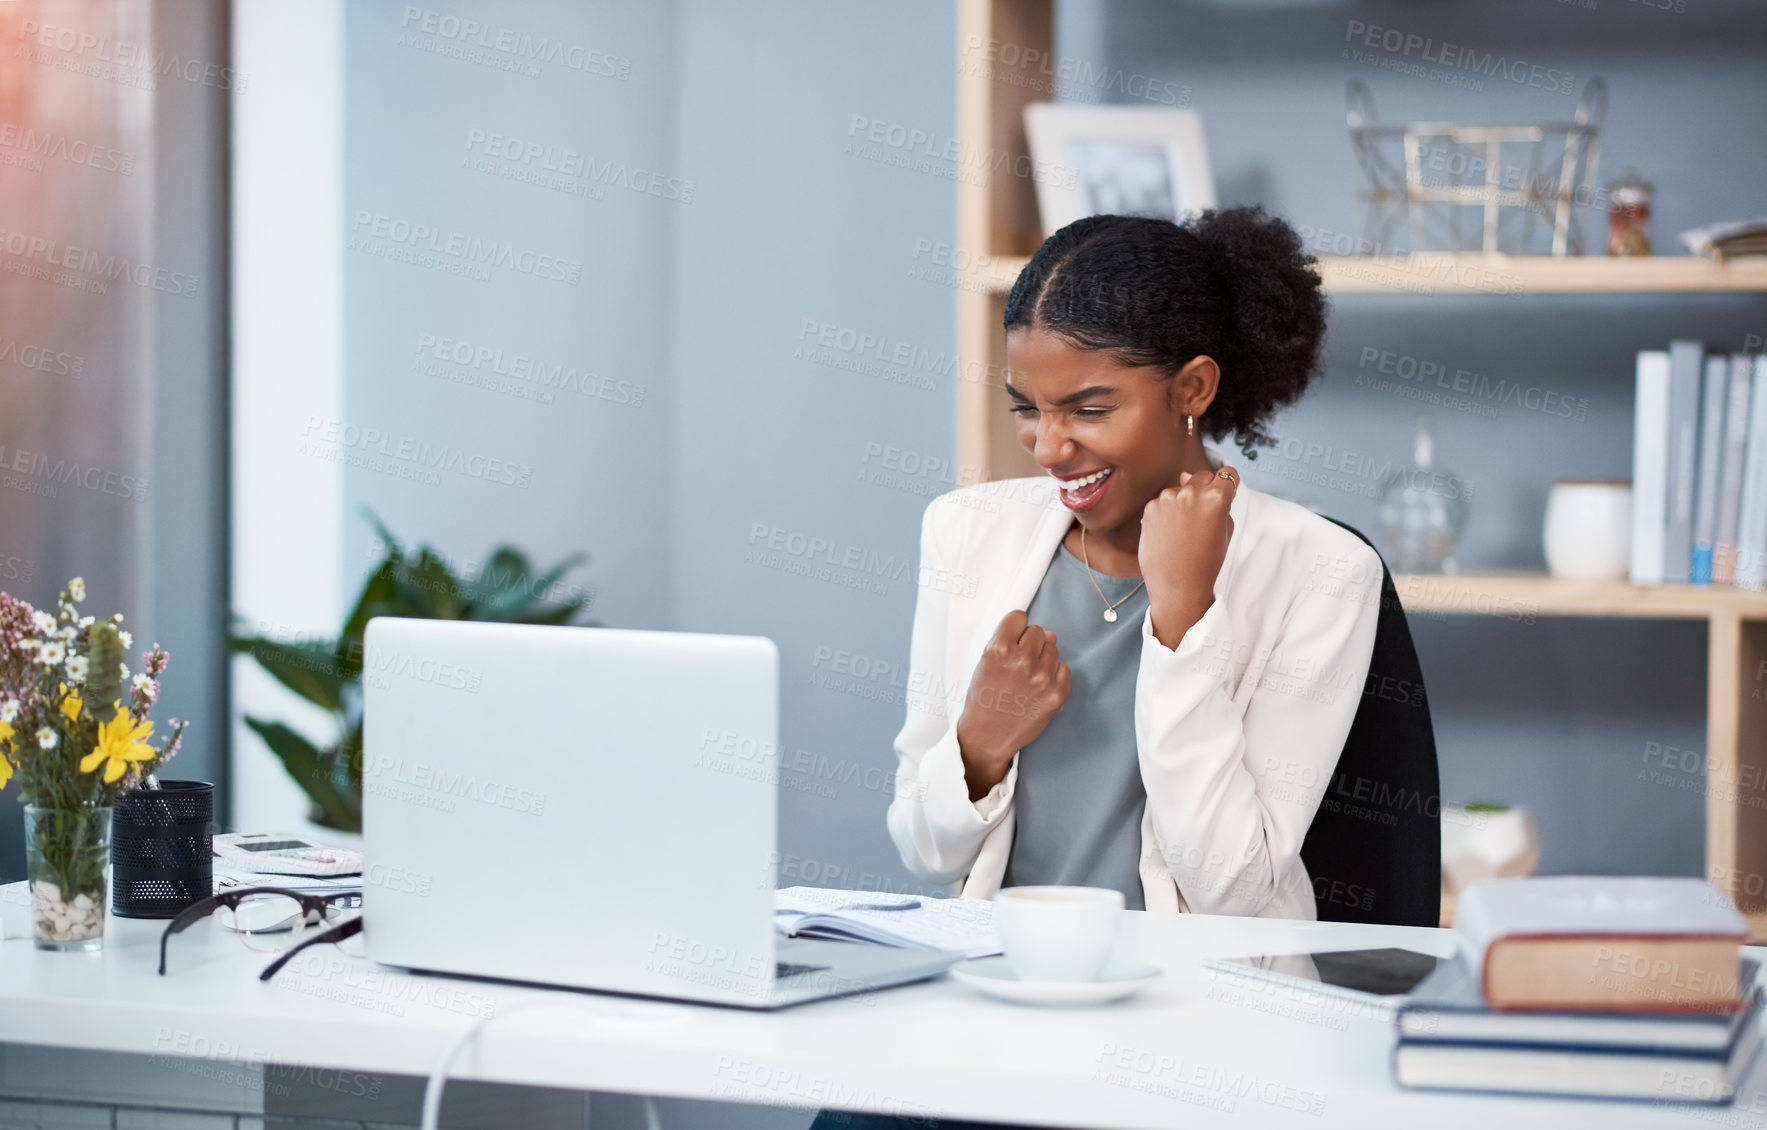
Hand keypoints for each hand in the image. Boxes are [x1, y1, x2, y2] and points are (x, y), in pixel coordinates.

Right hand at [955, 610, 1069, 801]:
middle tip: (1019, 664)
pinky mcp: (1055, 694)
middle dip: (1030, 644)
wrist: (987, 736)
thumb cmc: (984, 698)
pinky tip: (1039, 687)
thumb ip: (1013, 642)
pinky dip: (1054, 676)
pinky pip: (1065, 669)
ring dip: (1043, 660)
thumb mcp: (986, 665)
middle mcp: (1021, 661)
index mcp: (998, 650)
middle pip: (1038, 632)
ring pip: (1053, 649)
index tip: (1013, 641)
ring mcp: (1041, 678)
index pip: (1019, 617)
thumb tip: (1050, 634)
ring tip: (1027, 678)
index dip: (1016, 629)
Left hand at [1138, 464, 1237, 649]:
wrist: (1178, 586)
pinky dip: (1166, 513)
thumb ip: (1219, 501)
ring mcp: (1167, 498)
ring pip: (1180, 489)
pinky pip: (1163, 502)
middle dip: (1204, 491)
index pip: (1227, 474)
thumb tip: (1189, 476)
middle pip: (1201, 477)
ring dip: (1183, 502)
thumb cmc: (1205, 562)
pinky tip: (1169, 534)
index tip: (1226, 493)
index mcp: (1216, 497)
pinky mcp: (1150, 508)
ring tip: (1184, 532)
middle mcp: (1190, 492)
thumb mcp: (1226, 531)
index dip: (1228, 484)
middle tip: (1203, 518)